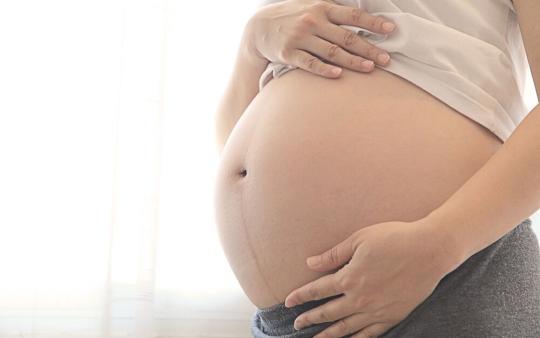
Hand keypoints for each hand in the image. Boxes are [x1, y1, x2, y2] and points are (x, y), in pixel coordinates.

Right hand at [246, 0, 395, 77]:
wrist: (259, 28)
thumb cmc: (292, 17)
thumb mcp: (311, 4)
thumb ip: (334, 8)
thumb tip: (361, 10)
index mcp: (322, 8)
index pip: (353, 16)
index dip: (373, 23)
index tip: (391, 30)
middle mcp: (313, 22)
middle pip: (347, 37)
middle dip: (369, 48)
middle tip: (386, 59)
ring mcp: (300, 38)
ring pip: (332, 51)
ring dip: (353, 61)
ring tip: (370, 68)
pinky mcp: (289, 54)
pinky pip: (309, 63)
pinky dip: (324, 69)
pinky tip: (338, 74)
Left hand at [284, 219, 452, 337]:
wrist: (430, 250)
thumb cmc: (394, 238)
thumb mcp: (359, 239)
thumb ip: (333, 255)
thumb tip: (310, 263)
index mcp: (349, 277)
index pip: (317, 290)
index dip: (301, 296)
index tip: (288, 302)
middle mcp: (360, 298)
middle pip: (328, 312)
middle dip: (309, 319)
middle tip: (296, 325)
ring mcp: (377, 310)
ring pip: (346, 328)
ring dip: (328, 335)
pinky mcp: (393, 316)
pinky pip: (370, 334)